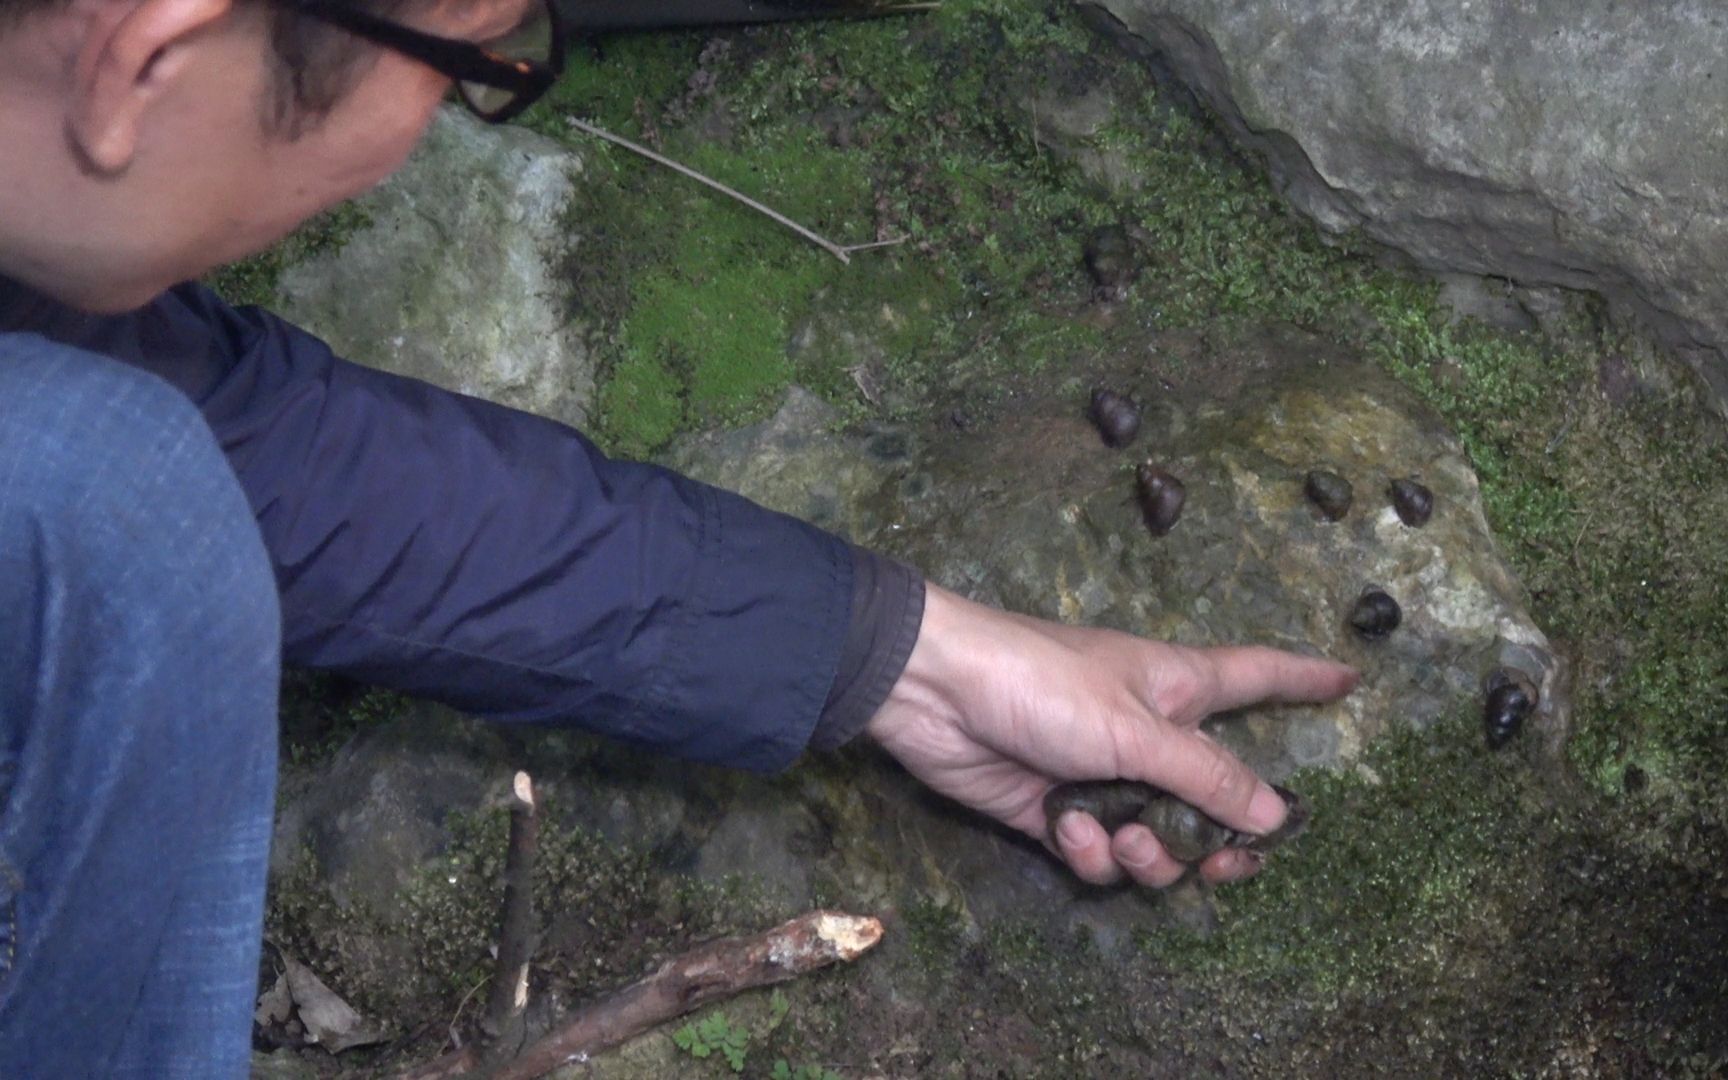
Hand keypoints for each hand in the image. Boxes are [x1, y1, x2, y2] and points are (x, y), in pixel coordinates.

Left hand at [865, 583, 1357, 887]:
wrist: (936, 694)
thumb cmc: (1044, 684)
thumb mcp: (1136, 730)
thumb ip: (1206, 778)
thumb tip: (1277, 815)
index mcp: (1178, 688)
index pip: (1258, 677)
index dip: (1304, 677)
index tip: (1351, 677)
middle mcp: (1147, 732)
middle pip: (1212, 796)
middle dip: (1219, 840)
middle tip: (1222, 864)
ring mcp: (1102, 773)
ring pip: (1156, 838)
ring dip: (1146, 852)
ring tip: (1121, 838)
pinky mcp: (1055, 809)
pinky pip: (1097, 852)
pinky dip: (1087, 849)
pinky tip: (1064, 826)